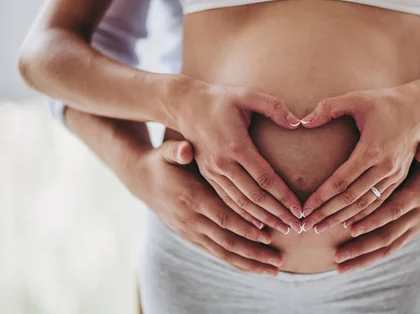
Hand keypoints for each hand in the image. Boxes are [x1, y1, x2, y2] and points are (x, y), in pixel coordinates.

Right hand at [130, 139, 283, 275]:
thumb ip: (177, 149)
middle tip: (279, 260)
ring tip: (273, 270)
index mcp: (191, 197)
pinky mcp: (190, 236)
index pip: (222, 216)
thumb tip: (185, 149)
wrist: (141, 180)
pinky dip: (236, 261)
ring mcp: (190, 231)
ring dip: (249, 262)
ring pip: (223, 252)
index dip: (245, 227)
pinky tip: (254, 266)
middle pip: (226, 241)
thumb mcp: (166, 152)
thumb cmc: (161, 162)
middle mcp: (191, 219)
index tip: (267, 235)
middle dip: (254, 252)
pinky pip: (216, 253)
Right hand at [168, 77, 303, 233]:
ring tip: (282, 230)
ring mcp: (212, 172)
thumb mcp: (246, 94)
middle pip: (254, 197)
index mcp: (236, 146)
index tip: (300, 210)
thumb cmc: (219, 98)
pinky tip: (257, 225)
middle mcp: (223, 164)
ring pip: (239, 204)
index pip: (265, 179)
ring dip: (262, 219)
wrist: (183, 105)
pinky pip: (226, 201)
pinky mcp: (207, 176)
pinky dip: (242, 216)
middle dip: (277, 214)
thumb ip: (273, 106)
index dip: (284, 197)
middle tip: (297, 228)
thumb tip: (297, 121)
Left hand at [299, 80, 419, 231]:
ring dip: (343, 218)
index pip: (341, 181)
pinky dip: (363, 215)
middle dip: (328, 214)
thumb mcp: (355, 98)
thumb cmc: (385, 101)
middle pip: (352, 198)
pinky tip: (347, 223)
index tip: (305, 209)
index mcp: (372, 150)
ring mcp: (395, 175)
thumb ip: (327, 108)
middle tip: (307, 226)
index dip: (321, 197)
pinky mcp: (400, 177)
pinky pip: (379, 202)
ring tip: (322, 228)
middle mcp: (385, 167)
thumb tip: (302, 122)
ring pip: (366, 205)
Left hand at [333, 135, 419, 272]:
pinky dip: (373, 256)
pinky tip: (353, 263)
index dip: (374, 220)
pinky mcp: (414, 229)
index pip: (395, 210)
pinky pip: (392, 246)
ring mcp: (417, 224)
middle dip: (362, 247)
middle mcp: (419, 213)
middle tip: (336, 256)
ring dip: (364, 258)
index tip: (351, 229)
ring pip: (389, 247)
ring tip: (339, 266)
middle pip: (388, 236)